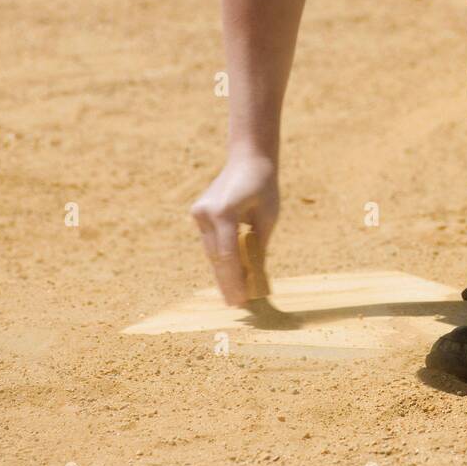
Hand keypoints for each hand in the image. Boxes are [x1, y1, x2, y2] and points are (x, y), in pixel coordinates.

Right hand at [190, 151, 279, 304]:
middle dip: (227, 282)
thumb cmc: (264, 187)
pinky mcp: (198, 213)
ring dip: (222, 272)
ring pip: (211, 251)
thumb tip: (255, 277)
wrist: (248, 159)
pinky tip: (228, 275)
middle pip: (217, 257)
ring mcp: (199, 213)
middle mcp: (206, 213)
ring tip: (232, 296)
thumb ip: (258, 246)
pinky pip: (210, 242)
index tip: (241, 301)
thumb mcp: (268, 217)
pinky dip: (219, 258)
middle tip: (236, 305)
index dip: (234, 281)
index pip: (228, 256)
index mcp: (224, 212)